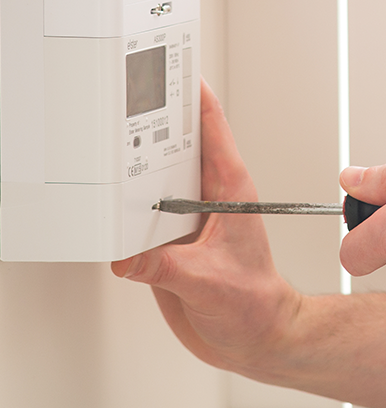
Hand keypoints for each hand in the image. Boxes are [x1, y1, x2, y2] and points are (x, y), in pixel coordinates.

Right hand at [112, 80, 300, 372]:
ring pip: (156, 179)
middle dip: (155, 123)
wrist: (255, 336)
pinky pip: (142, 214)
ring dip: (136, 167)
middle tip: (130, 99)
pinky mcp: (170, 242)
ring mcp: (188, 218)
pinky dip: (124, 209)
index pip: (213, 131)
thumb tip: (129, 256)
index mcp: (231, 190)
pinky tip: (107, 209)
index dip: (197, 98)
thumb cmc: (255, 303)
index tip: (178, 72)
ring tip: (109, 148)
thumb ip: (167, 268)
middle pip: (178, 148)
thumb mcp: (209, 282)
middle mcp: (209, 198)